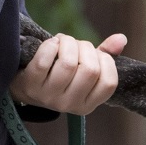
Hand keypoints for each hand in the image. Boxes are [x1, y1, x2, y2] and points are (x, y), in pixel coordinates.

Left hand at [10, 32, 127, 114]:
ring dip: (67, 43)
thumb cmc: (59, 75)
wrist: (24, 86)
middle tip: (76, 45)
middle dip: (85, 47)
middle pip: (90, 69)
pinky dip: (50, 45)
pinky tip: (51, 44)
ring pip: (68, 63)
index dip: (106, 61)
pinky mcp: (30, 85)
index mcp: (88, 104)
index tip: (95, 54)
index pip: (109, 82)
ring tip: (62, 41)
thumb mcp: (83, 70)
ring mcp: (49, 97)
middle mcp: (69, 105)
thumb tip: (121, 39)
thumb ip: (104, 56)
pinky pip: (45, 60)